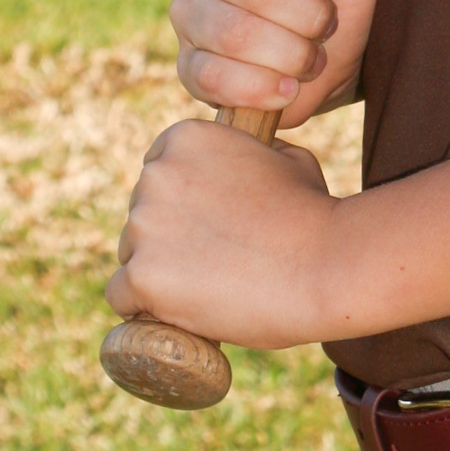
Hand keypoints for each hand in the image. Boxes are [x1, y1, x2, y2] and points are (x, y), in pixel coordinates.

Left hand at [105, 119, 346, 348]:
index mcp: (184, 138)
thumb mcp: (287, 158)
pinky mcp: (142, 275)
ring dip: (159, 273)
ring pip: (130, 256)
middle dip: (169, 238)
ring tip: (210, 289)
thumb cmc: (314, 213)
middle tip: (216, 261)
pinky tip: (181, 312)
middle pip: (140, 215)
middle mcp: (155, 174)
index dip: (183, 203)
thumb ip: (250, 153)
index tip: (209, 224)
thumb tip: (247, 160)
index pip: (158, 173)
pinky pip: (123, 297)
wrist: (326, 265)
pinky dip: (146, 309)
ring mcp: (144, 225)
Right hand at [168, 0, 387, 125]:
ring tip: (311, 56)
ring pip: (234, 35)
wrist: (330, 57)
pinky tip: (289, 87)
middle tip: (327, 25)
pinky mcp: (188, 65)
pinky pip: (212, 78)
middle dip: (309, 16)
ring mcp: (188, 14)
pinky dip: (261, 88)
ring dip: (291, 54)